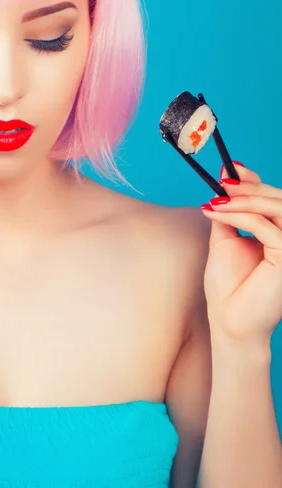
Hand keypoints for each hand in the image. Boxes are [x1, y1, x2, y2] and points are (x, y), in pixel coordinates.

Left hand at [200, 162, 281, 346]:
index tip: (229, 169)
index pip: (274, 198)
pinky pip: (265, 226)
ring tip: (214, 202)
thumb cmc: (228, 286)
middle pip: (279, 199)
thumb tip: (224, 182)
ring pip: (277, 208)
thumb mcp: (225, 239)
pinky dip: (238, 216)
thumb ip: (229, 213)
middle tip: (220, 183)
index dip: (255, 180)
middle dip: (248, 187)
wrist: (228, 320)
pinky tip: (214, 213)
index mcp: (280, 234)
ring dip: (243, 200)